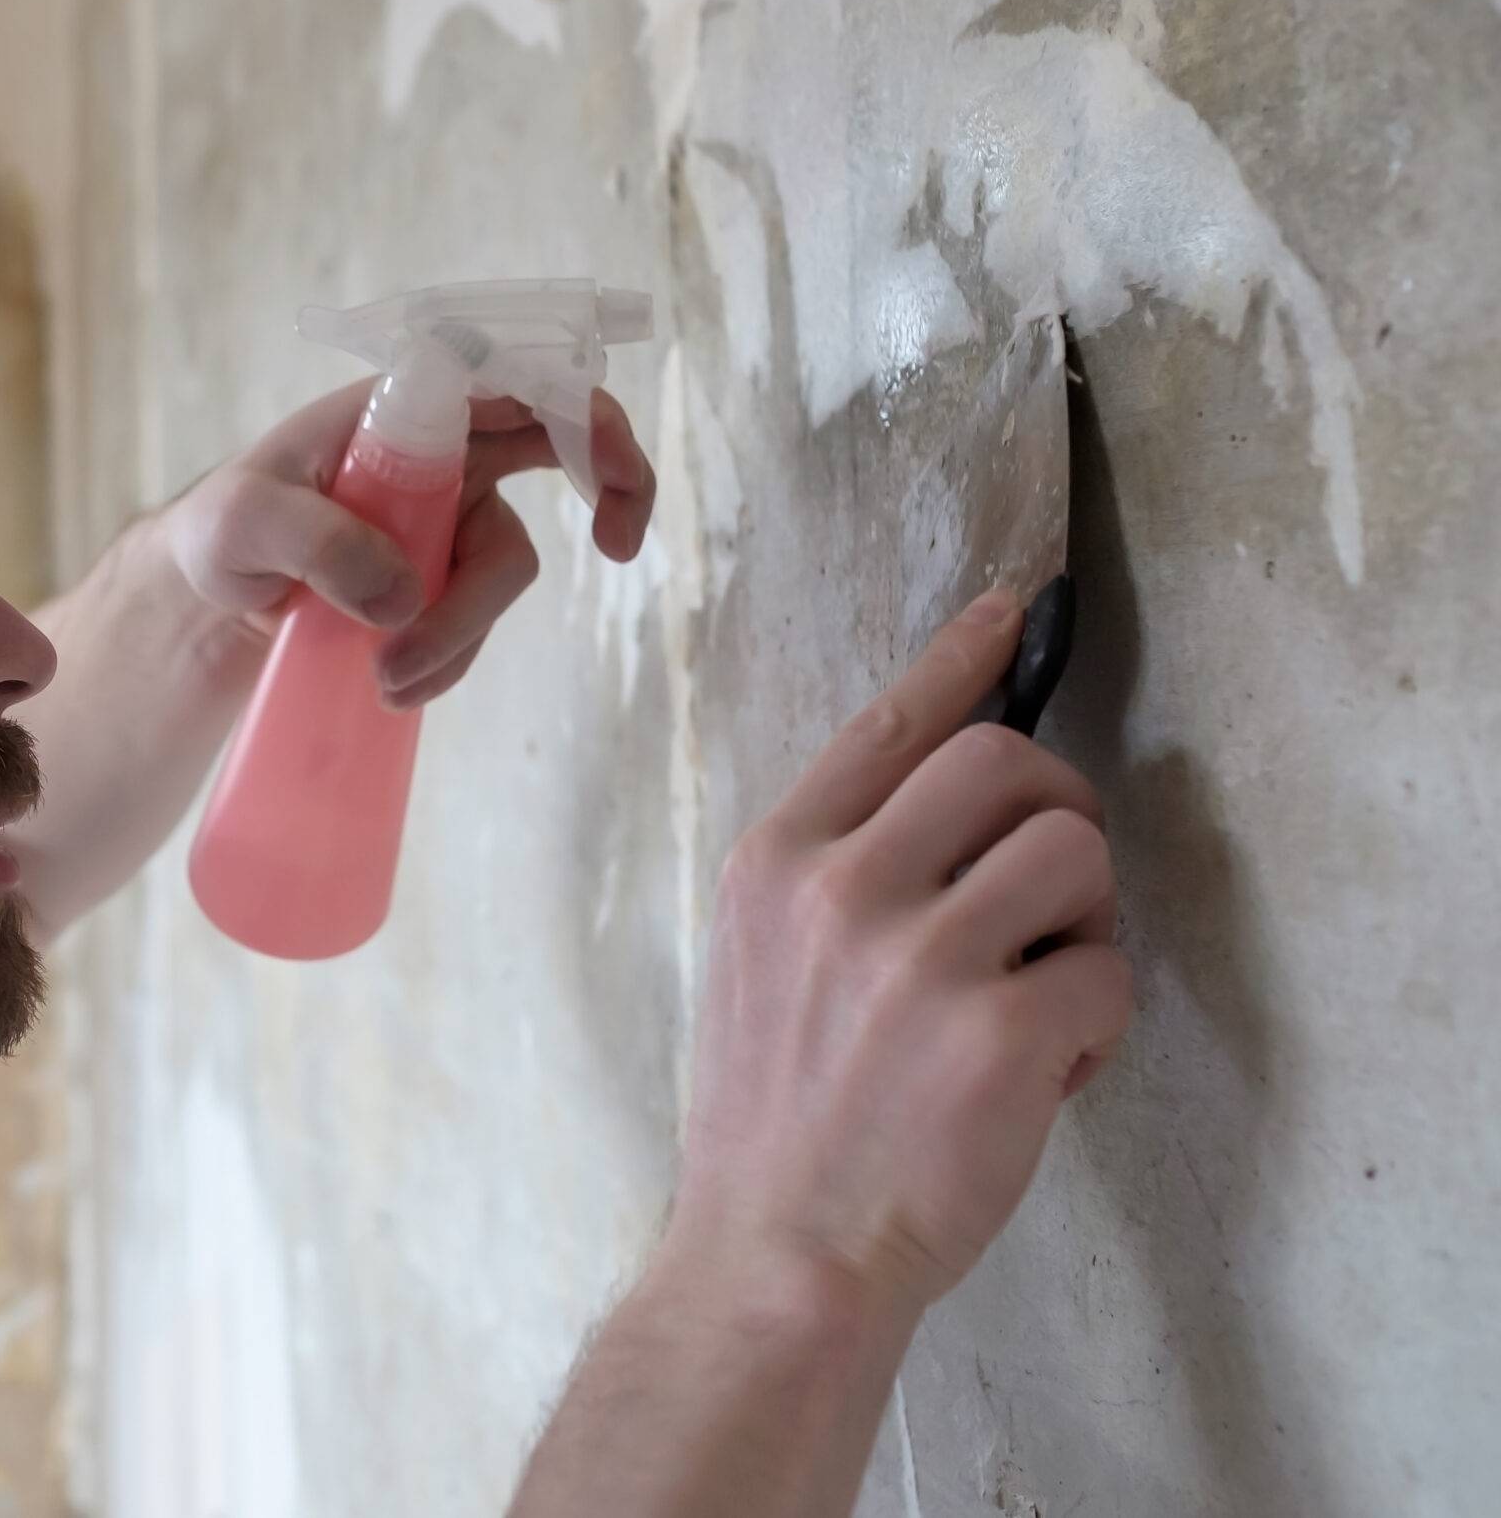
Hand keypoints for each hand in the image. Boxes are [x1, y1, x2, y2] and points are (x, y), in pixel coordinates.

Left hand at [160, 380, 654, 708]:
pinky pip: (476, 622)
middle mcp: (445, 448)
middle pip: (562, 450)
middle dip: (612, 491)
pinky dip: (447, 660)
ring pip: (506, 567)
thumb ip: (314, 541)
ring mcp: (453, 515)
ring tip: (383, 680)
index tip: (610, 459)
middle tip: (619, 548)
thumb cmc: (223, 529)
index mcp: (403, 404)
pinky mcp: (446, 579)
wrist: (212, 593)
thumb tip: (402, 597)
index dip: (581, 402)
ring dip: (461, 631)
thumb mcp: (242, 522)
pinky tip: (390, 686)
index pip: (511, 374)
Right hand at [666, 590, 1131, 1320]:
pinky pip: (1107, 968)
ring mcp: (919, 958)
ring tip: (1043, 990)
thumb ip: (835, 873)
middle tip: (1054, 888)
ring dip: (1087, 917)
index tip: (1010, 608)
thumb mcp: (758, 962)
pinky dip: (1097, 1020)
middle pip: (1006, 762)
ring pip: (1075, 850)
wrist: (779, 1258)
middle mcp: (841, 888)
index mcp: (775, 862)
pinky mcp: (998, 1034)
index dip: (960, 657)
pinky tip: (1044, 1070)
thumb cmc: (774, 1119)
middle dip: (1058, 811)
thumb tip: (950, 800)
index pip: (887, 724)